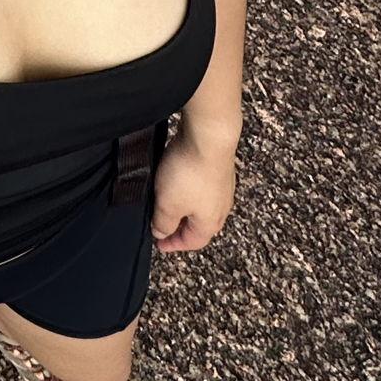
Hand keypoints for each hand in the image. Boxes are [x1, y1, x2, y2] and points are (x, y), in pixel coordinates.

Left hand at [151, 124, 236, 253]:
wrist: (209, 136)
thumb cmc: (189, 173)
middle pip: (200, 225)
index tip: (159, 244)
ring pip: (201, 203)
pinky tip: (178, 179)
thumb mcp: (167, 204)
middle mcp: (221, 207)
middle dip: (181, 227)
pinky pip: (201, 184)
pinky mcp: (217, 166)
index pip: (192, 242)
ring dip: (184, 206)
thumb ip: (164, 223)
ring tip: (167, 202)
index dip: (173, 244)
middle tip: (163, 226)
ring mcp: (222, 185)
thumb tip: (162, 234)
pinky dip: (188, 188)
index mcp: (210, 223)